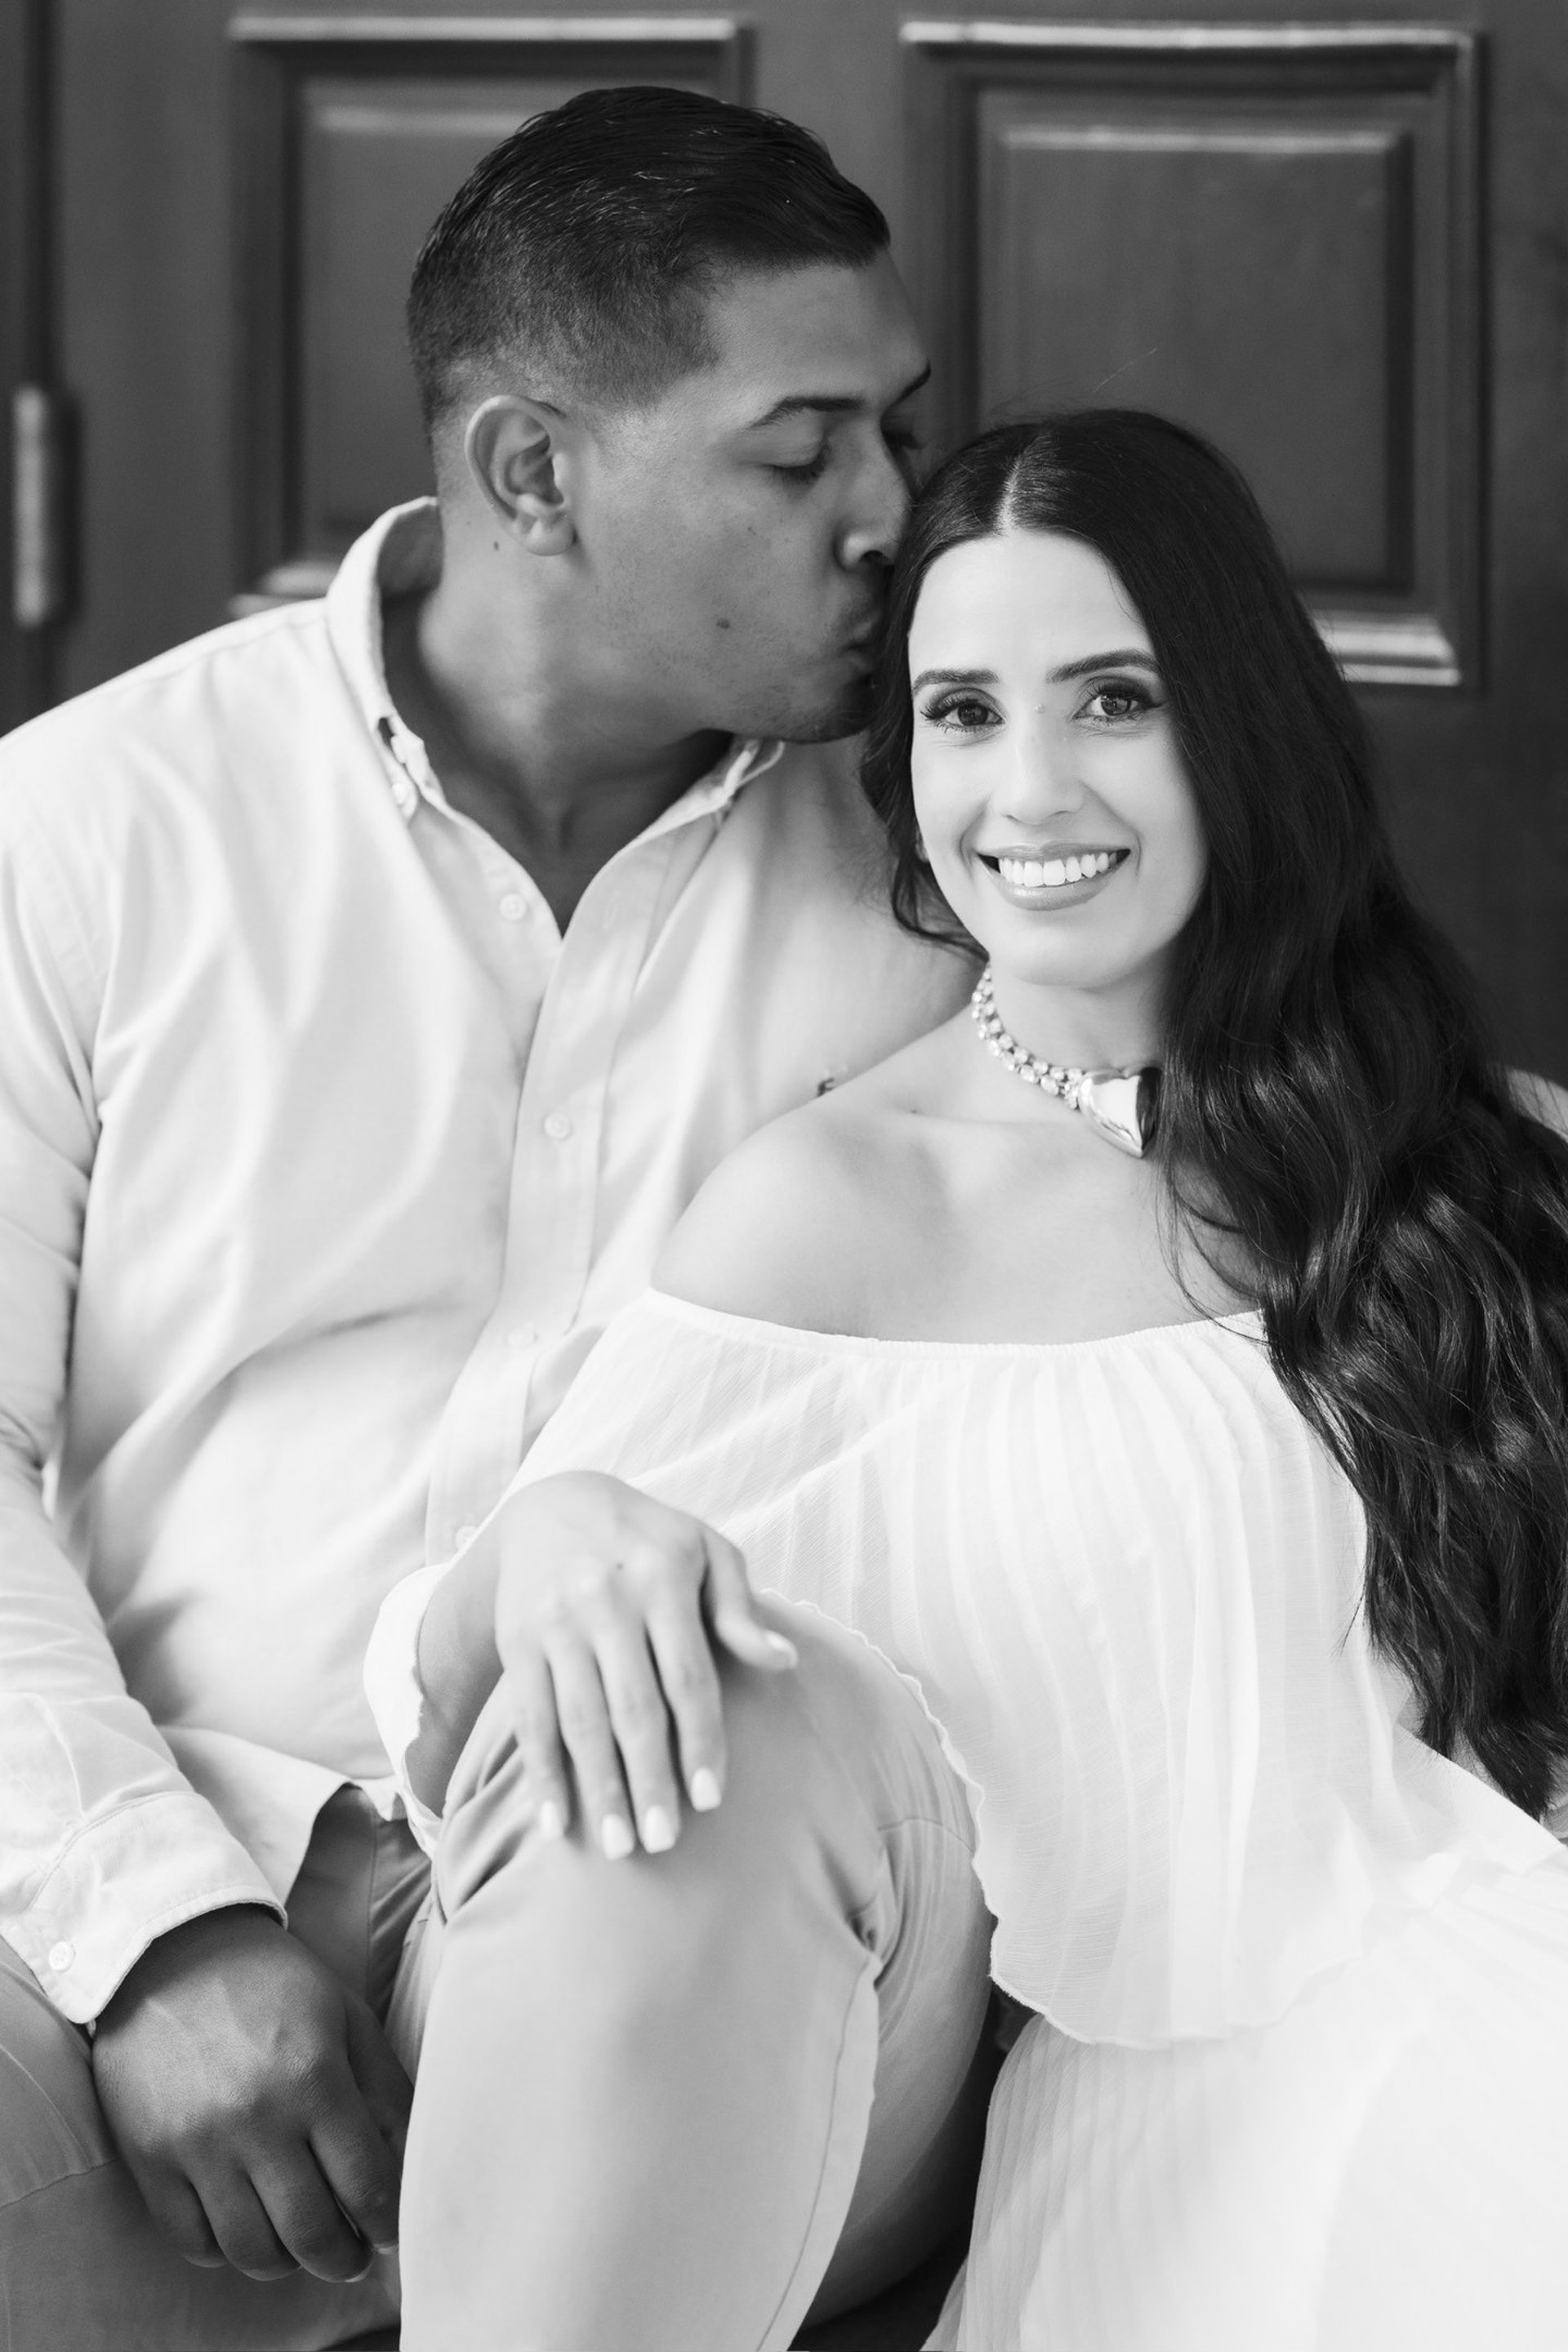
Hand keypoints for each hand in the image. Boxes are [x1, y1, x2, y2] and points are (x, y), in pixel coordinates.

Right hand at [92, 1906, 411, 2281]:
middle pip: (312, 2233)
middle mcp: (256, 2118)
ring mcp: (197, 2144)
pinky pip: (194, 2242)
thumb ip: (386, 2091)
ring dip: (288, 2262)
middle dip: (345, 2259)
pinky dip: (226, 2250)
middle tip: (353, 2254)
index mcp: (314, 2077)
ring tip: (302, 2245)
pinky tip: (246, 2226)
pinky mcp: (150, 2159)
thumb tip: (414, 2164)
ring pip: (253, 2251)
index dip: (388, 2223)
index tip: (390, 2228)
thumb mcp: (346, 2018)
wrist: (171, 1952)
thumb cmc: (275, 1984)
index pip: (367, 2186)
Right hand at [491, 1470, 794, 1858]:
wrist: (552, 1505)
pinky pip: (530, 1716)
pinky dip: (542, 1774)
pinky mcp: (518, 1640)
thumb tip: (784, 1660)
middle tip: (665, 1843)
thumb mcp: (705, 1551)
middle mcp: (605, 1600)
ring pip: (579, 1720)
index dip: (701, 1741)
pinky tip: (557, 1822)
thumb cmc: (648, 1540)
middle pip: (633, 1708)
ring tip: (617, 1846)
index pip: (688, 1676)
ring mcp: (556, 1622)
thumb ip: (739, 1608)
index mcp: (663, 1578)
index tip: (711, 1801)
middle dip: (649, 1781)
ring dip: (598, 1788)